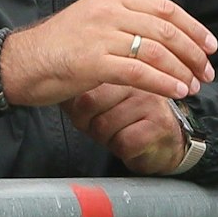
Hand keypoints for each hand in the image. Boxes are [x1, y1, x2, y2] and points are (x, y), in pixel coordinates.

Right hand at [1, 0, 217, 107]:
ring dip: (181, 70)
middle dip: (193, 52)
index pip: (164, 8)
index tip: (210, 45)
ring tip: (195, 86)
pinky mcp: (92, 62)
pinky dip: (162, 83)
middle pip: (165, 28)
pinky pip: (138, 71)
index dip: (193, 27)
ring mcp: (100, 36)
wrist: (19, 63)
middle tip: (207, 71)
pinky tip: (175, 93)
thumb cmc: (59, 42)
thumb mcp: (96, 11)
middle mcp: (108, 12)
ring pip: (155, 50)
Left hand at [63, 84, 186, 174]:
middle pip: (89, 105)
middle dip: (89, 124)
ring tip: (119, 132)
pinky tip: (131, 142)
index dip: (78, 109)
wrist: (164, 143)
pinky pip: (123, 142)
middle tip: (104, 125)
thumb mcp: (101, 99)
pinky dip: (121, 149)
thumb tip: (53, 89)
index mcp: (120, 68)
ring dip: (106, 138)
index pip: (82, 86)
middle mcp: (137, 80)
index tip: (89, 114)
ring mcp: (151, 101)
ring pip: (104, 125)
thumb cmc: (129, 120)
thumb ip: (80, 89)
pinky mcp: (160, 125)